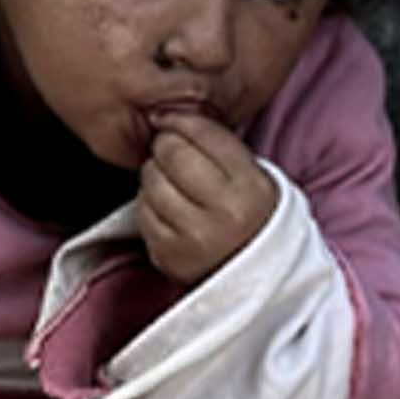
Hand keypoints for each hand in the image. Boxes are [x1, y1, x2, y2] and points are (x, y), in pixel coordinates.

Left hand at [131, 109, 276, 291]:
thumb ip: (221, 150)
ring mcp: (192, 236)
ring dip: (153, 174)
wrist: (257, 279)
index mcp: (250, 186)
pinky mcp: (168, 255)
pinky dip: (148, 204)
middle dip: (165, 145)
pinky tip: (166, 207)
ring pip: (151, 182)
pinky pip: (143, 213)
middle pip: (173, 154)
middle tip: (168, 148)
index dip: (181, 120)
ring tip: (170, 181)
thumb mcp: (255, 180)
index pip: (206, 135)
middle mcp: (223, 211)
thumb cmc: (253, 220)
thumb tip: (173, 118)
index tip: (170, 118)